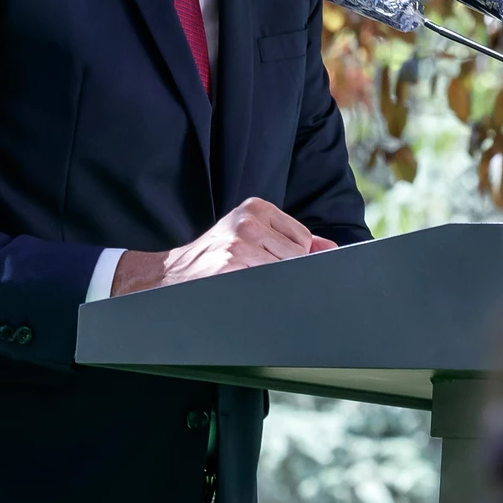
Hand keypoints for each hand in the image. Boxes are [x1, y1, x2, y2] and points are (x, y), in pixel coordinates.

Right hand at [112, 198, 336, 295]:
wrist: (170, 275)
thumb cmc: (215, 257)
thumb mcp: (250, 235)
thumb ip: (292, 239)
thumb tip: (331, 249)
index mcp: (255, 208)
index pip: (303, 239)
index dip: (292, 258)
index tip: (268, 262)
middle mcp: (248, 222)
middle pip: (298, 257)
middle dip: (284, 272)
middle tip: (253, 273)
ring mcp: (240, 245)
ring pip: (285, 273)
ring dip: (272, 285)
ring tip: (244, 280)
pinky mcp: (232, 268)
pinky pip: (269, 287)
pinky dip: (264, 294)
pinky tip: (240, 289)